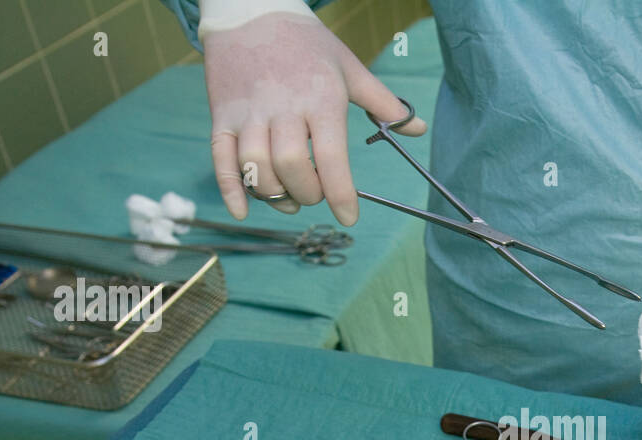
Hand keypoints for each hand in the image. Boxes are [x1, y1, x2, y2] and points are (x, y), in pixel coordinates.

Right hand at [203, 12, 426, 222]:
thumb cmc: (307, 44)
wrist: (249, 9)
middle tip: (315, 194)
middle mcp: (283, 107)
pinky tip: (244, 210)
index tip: (350, 217)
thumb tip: (419, 129)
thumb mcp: (349, 68)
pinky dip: (232, 191)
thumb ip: (384, 103)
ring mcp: (249, 113)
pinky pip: (222, 161)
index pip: (332, 157)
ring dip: (274, 195)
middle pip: (292, 167)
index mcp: (320, 98)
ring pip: (257, 168)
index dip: (341, 194)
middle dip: (308, 194)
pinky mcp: (222, 116)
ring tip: (289, 198)